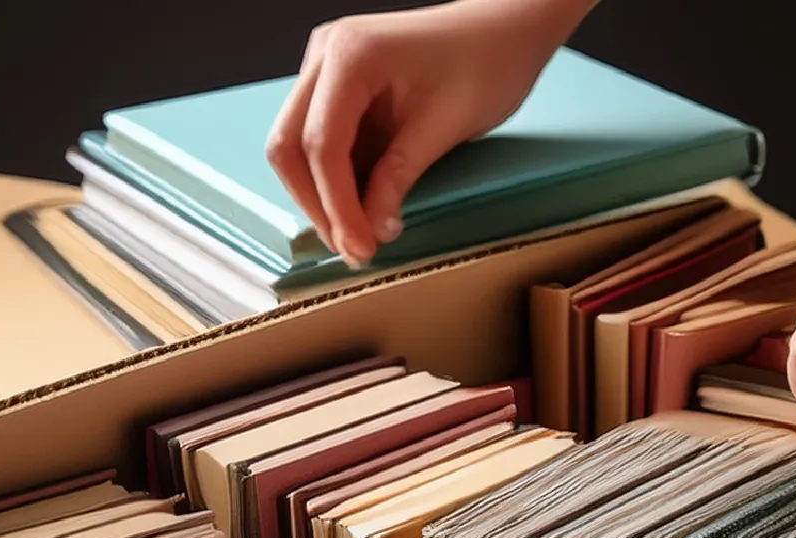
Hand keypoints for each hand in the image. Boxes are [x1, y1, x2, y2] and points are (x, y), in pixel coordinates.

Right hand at [266, 0, 591, 266]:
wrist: (505, 29)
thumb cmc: (487, 63)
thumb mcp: (447, 126)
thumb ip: (401, 175)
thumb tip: (372, 229)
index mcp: (350, 55)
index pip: (321, 145)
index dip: (336, 205)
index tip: (360, 248)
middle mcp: (324, 56)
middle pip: (290, 146)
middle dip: (318, 205)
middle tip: (354, 250)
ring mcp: (326, 68)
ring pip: (299, 147)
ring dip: (323, 196)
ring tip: (360, 237)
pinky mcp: (338, 86)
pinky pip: (322, 140)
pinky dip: (337, 179)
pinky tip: (362, 209)